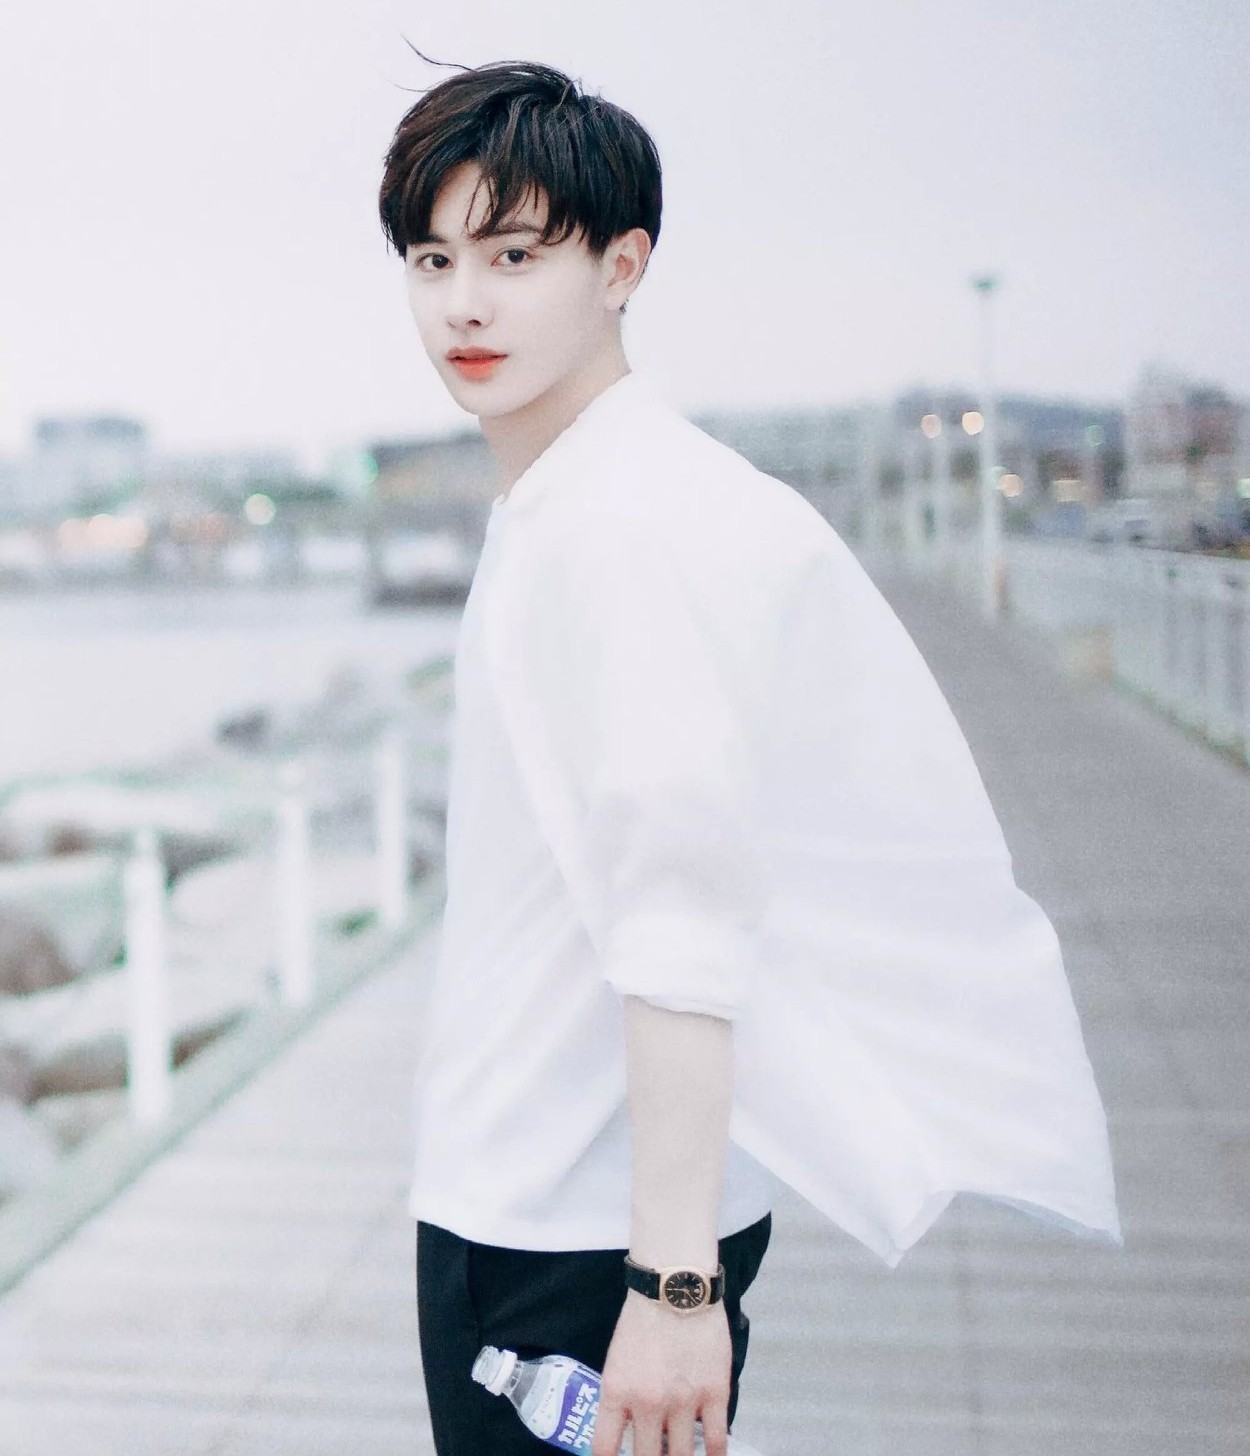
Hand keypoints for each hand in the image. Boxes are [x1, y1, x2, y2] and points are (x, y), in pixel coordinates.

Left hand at [591, 1288, 731, 1455]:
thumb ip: (621, 1396)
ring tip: (678, 1454)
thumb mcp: (617, 1359)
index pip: (604, 1448)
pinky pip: (716, 1440)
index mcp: (617, 1391)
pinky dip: (714, 1455)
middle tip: (654, 1453)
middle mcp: (648, 1403)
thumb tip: (628, 1430)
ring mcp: (683, 1401)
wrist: (676, 1286)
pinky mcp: (714, 1393)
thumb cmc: (643, 1318)